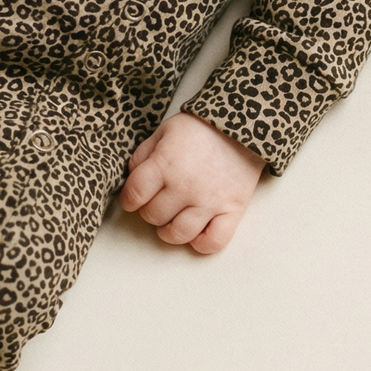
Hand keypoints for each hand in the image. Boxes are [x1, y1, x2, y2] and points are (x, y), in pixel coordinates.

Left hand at [118, 111, 265, 254]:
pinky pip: (213, 242)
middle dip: (149, 210)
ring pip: (178, 234)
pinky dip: (201, 243)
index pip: (134, 194)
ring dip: (169, 230)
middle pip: (153, 216)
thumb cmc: (200, 128)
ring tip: (172, 219)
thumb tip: (132, 178)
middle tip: (157, 201)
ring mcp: (209, 202)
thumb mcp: (164, 131)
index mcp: (165, 165)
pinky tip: (197, 230)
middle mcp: (185, 187)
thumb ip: (143, 155)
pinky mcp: (232, 211)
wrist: (242, 126)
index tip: (132, 199)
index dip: (128, 200)